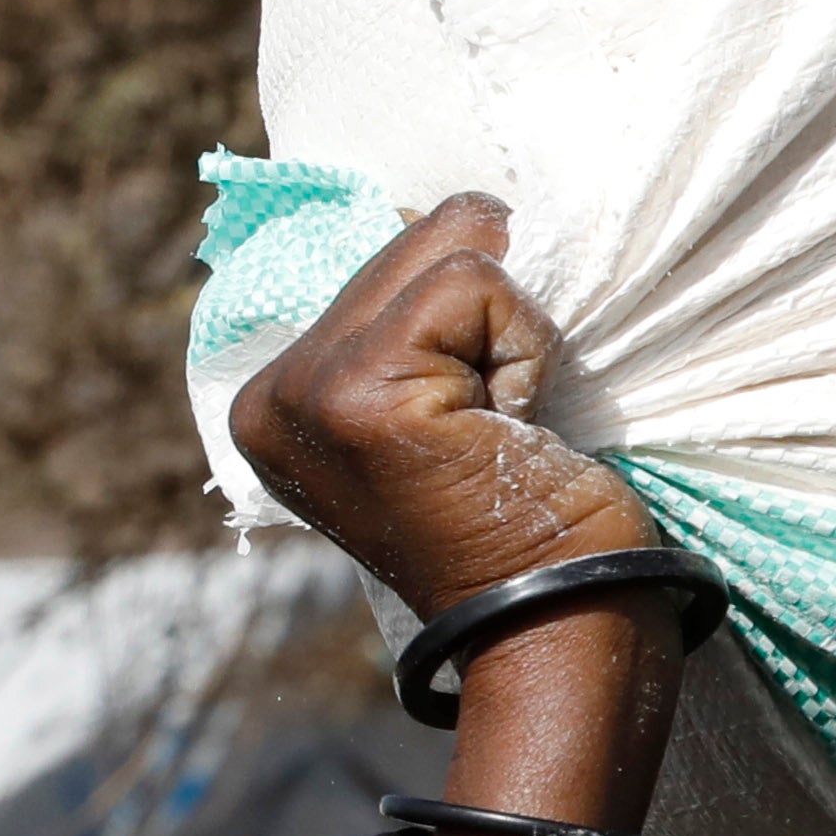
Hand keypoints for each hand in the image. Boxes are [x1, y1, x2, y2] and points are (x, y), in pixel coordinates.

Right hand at [223, 192, 667, 615]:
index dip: (467, 317)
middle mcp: (275, 394)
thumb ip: (427, 319)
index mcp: (284, 399)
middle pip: (411, 244)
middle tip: (495, 429)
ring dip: (511, 339)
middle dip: (487, 323)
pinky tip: (510, 431)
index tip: (475, 419)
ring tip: (499, 432)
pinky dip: (522, 349)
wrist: (559, 629)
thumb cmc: (533, 527)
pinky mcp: (355, 392)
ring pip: (447, 255)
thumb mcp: (461, 403)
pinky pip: (473, 283)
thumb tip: (469, 206)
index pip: (384, 262)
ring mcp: (305, 392)